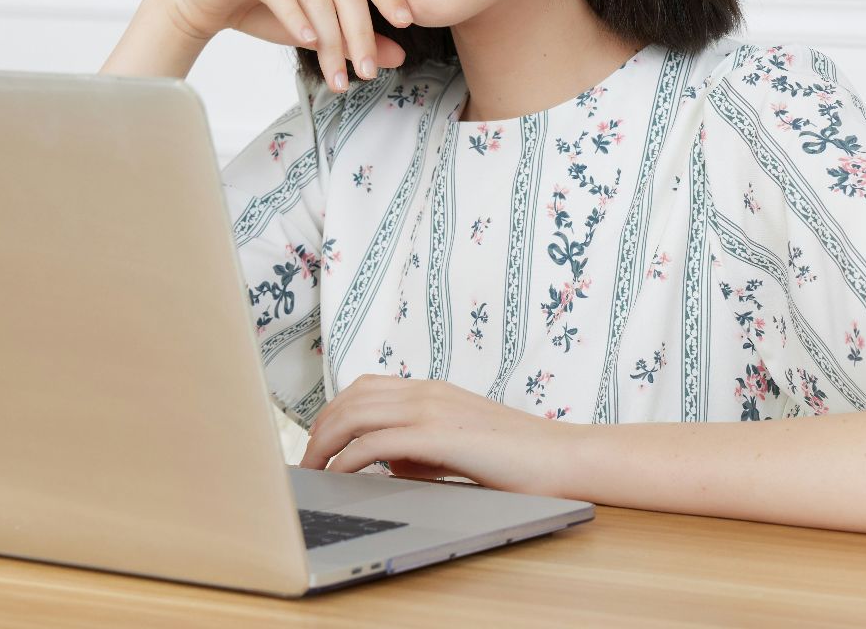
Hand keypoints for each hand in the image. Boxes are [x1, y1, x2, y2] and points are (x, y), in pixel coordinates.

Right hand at [161, 0, 413, 91]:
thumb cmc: (265, 9)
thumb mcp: (316, 29)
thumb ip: (354, 38)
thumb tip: (399, 56)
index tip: (406, 25)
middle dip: (360, 33)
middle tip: (367, 71)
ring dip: (330, 40)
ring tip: (337, 75)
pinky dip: (297, 18)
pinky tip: (307, 42)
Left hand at [298, 374, 582, 497]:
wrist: (561, 457)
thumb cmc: (515, 459)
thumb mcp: (457, 446)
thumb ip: (419, 448)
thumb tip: (383, 462)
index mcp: (431, 391)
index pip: (364, 389)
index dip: (331, 414)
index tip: (317, 445)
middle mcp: (426, 392)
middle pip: (350, 399)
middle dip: (318, 430)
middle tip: (304, 464)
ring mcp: (432, 410)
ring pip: (355, 415)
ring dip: (325, 444)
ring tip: (312, 472)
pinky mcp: (439, 435)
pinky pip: (376, 443)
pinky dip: (349, 459)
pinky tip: (340, 477)